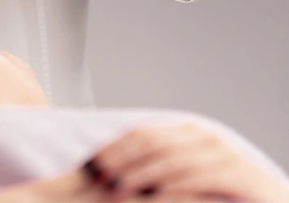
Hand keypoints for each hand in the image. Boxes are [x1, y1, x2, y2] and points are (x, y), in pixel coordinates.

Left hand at [81, 122, 288, 201]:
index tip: (91, 164)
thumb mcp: (187, 176)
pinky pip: (200, 178)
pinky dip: (175, 187)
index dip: (115, 148)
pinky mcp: (239, 174)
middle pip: (152, 143)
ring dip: (142, 176)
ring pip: (171, 161)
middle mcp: (203, 136)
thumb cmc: (225, 194)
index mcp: (186, 132)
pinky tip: (157, 198)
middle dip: (123, 161)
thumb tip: (116, 172)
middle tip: (101, 179)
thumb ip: (161, 168)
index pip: (141, 134)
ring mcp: (221, 153)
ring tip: (120, 191)